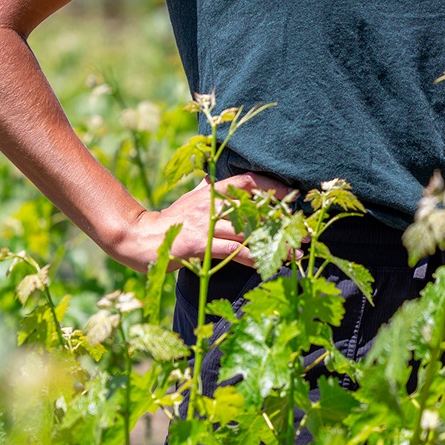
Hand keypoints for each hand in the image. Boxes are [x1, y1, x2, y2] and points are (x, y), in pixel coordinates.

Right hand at [113, 171, 292, 271]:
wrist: (138, 238)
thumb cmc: (172, 222)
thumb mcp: (194, 200)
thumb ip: (215, 193)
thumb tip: (238, 186)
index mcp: (211, 190)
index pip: (247, 181)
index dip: (272, 186)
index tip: (295, 196)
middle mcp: (210, 203)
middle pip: (253, 206)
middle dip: (282, 218)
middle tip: (306, 228)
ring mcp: (204, 224)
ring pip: (248, 230)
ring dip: (275, 241)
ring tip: (297, 250)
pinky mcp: (199, 245)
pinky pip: (234, 251)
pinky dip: (255, 258)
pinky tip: (271, 264)